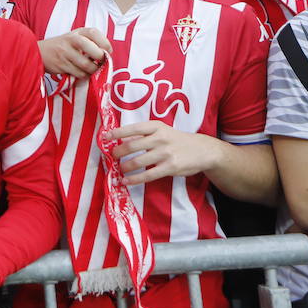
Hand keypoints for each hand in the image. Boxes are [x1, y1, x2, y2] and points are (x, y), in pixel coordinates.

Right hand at [39, 28, 110, 78]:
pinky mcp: (61, 65)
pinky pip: (79, 74)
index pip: (94, 33)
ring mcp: (65, 52)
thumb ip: (90, 42)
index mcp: (77, 32)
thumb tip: (107, 55)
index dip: (105, 43)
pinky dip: (83, 76)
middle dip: (101, 59)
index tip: (107, 51)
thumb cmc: (63, 46)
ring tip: (91, 69)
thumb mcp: (75, 38)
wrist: (40, 52)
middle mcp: (71, 40)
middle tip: (100, 63)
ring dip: (92, 70)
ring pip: (87, 66)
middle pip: (93, 51)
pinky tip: (81, 72)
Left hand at [105, 122, 224, 185]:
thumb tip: (122, 141)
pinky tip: (126, 181)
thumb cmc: (177, 140)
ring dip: (125, 167)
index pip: (133, 128)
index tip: (105, 137)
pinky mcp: (170, 168)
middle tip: (112, 156)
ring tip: (120, 169)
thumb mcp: (163, 131)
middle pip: (132, 145)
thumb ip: (145, 135)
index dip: (117, 132)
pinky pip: (147, 175)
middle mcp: (160, 138)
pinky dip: (134, 179)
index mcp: (156, 126)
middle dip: (118, 152)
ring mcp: (165, 153)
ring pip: (138, 161)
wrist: (203, 150)